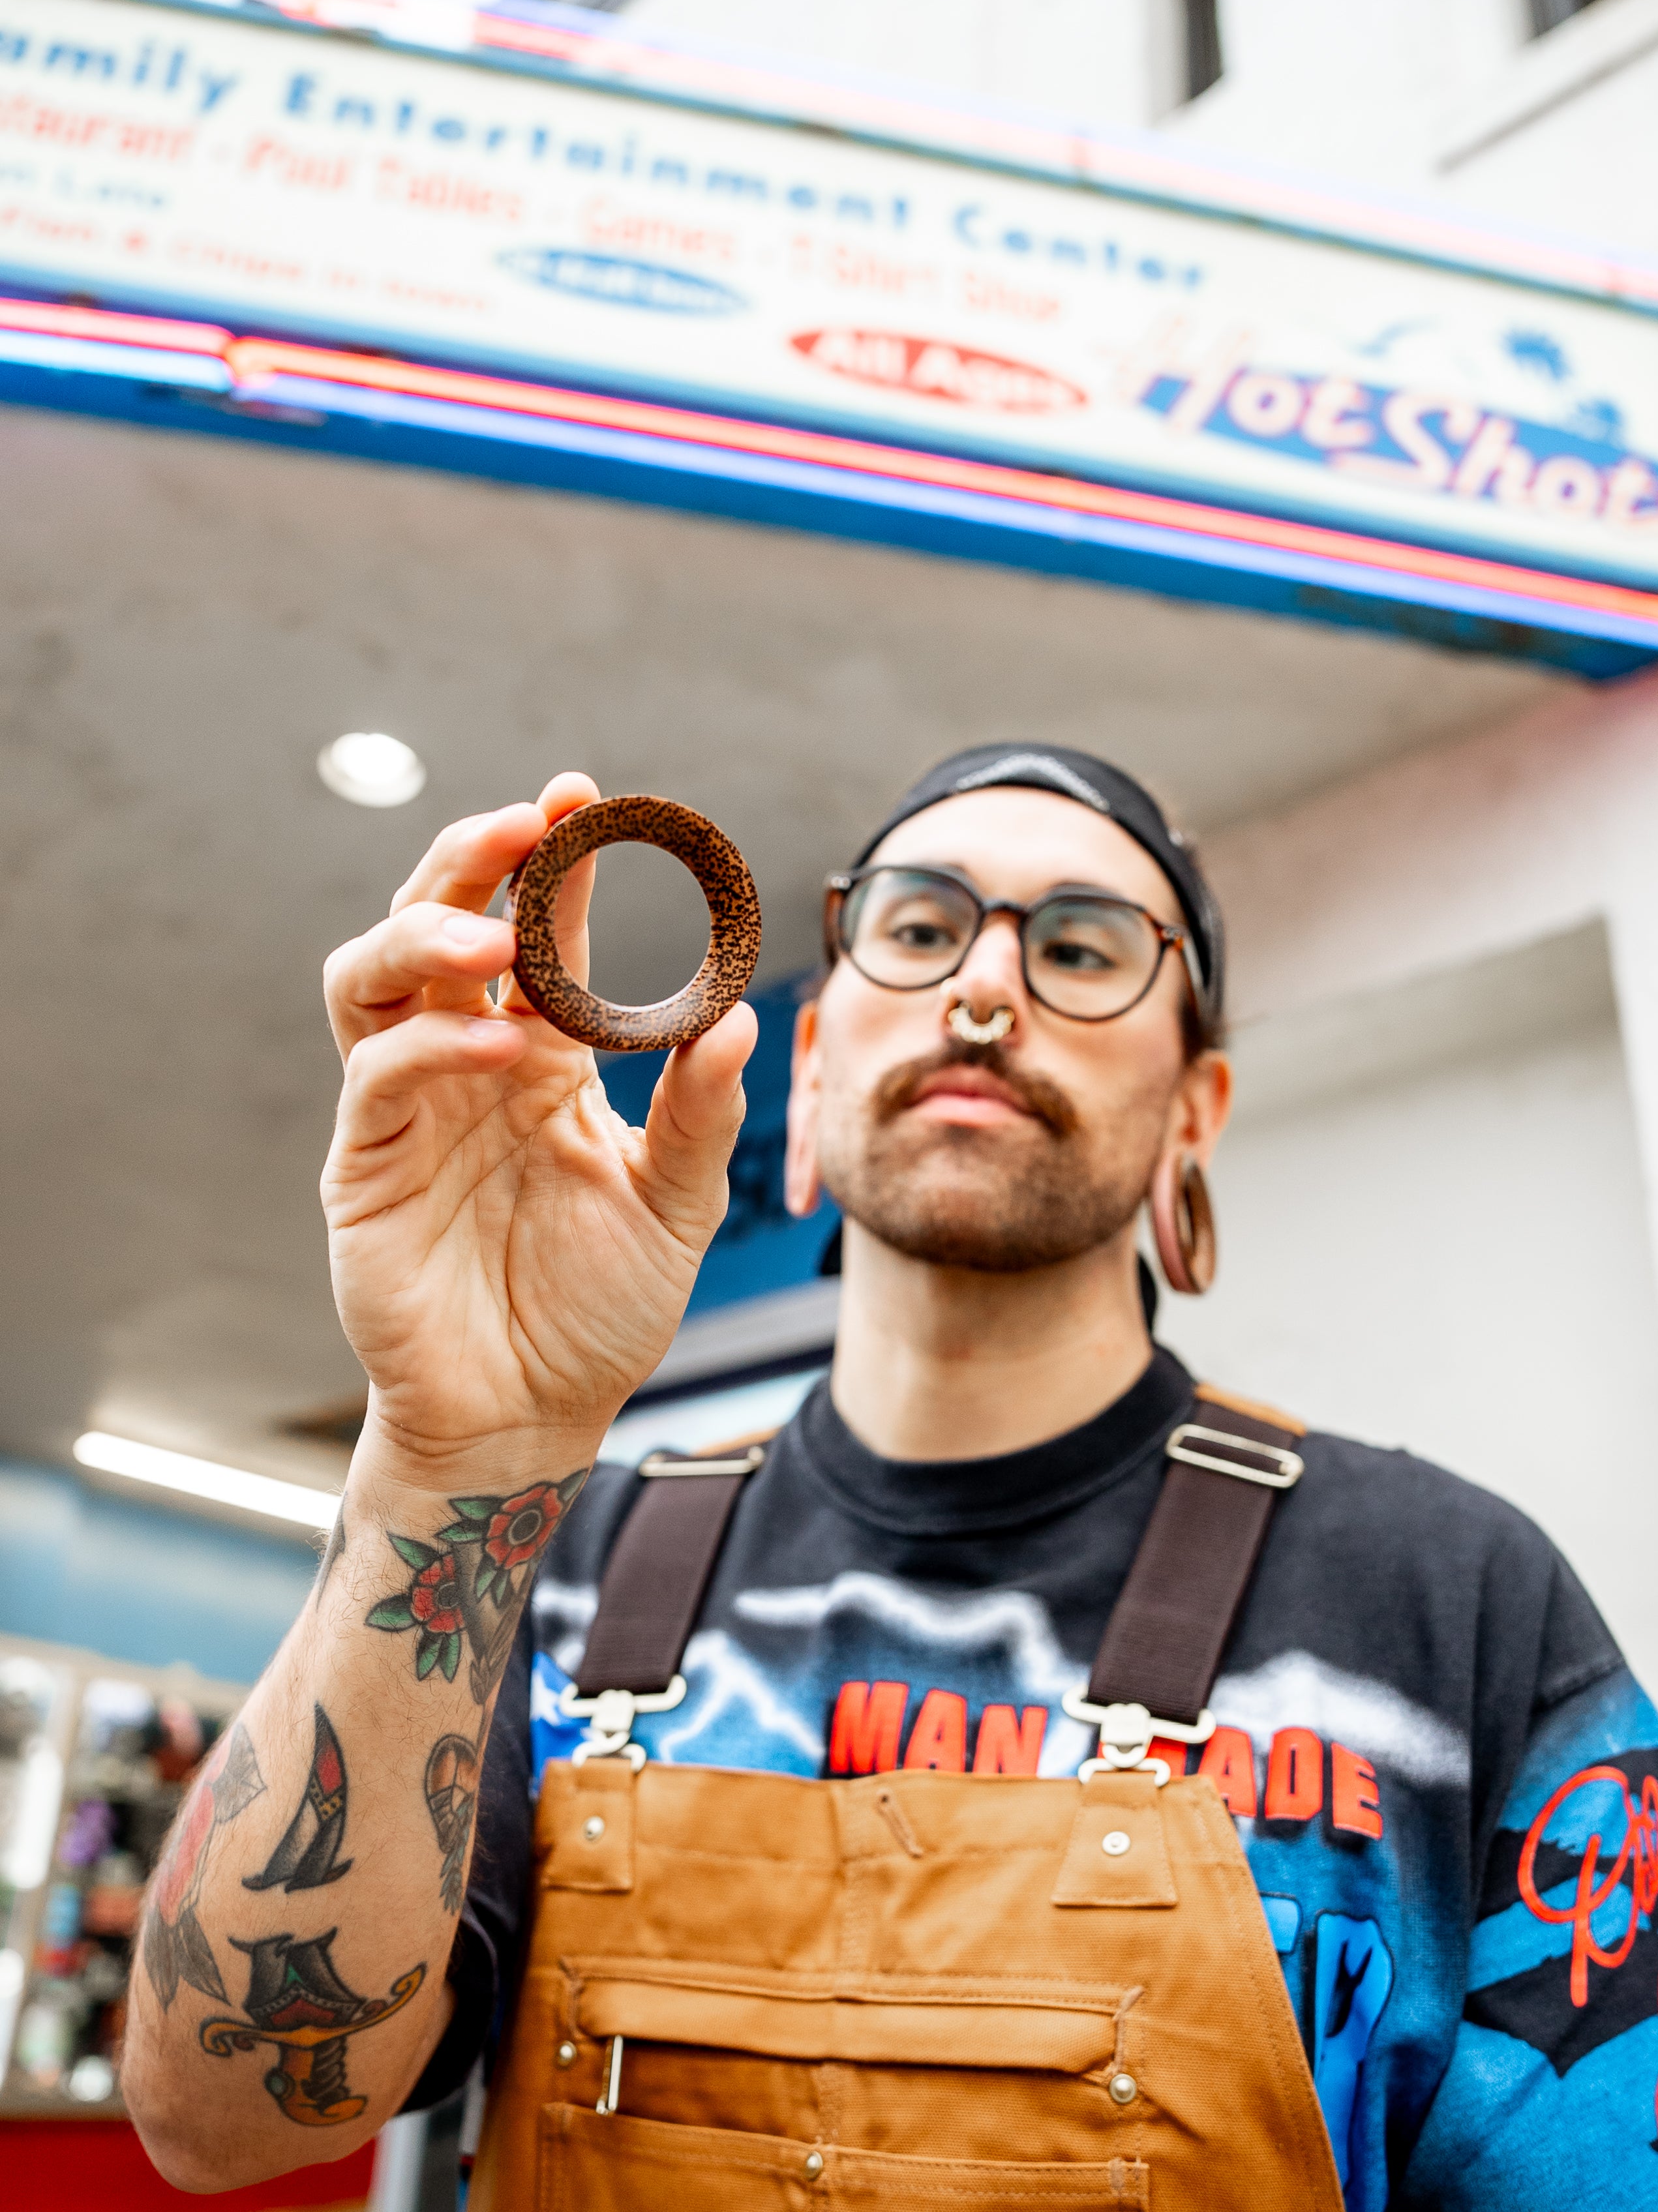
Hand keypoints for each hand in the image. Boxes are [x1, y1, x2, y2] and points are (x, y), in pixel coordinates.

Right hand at [321, 773, 756, 1470]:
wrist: (534, 1414)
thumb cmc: (598, 1312)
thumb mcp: (676, 1208)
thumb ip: (699, 1115)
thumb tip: (738, 1018)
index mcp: (540, 1059)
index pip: (537, 936)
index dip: (552, 864)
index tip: (585, 797)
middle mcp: (465, 1066)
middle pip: (437, 923)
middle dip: (472, 862)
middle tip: (526, 823)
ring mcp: (406, 1111)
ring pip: (374, 978)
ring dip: (425, 933)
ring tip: (494, 938)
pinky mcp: (366, 1169)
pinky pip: (378, 1079)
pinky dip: (430, 1048)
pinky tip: (499, 1048)